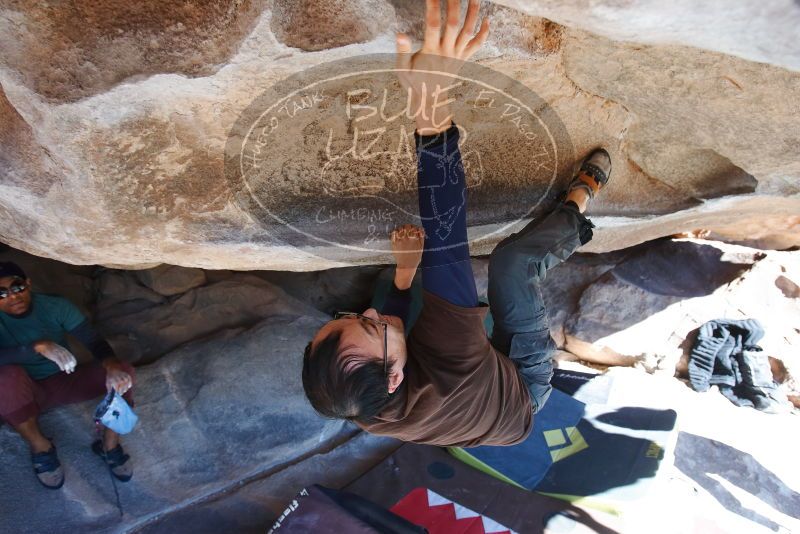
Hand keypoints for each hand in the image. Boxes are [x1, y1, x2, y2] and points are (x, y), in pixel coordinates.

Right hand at [33, 341, 76, 373]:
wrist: (44, 344)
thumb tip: (65, 358)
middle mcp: (63, 352)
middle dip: (71, 366)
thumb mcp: (59, 349)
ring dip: (67, 368)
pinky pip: (60, 362)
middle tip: (72, 371)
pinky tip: (62, 369)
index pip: (71, 356)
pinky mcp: (55, 356)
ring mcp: (59, 354)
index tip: (74, 366)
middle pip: (69, 360)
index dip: (73, 361)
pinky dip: (62, 366)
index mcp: (65, 350)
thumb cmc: (51, 347)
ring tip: (68, 372)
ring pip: (65, 362)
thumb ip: (62, 352)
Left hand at [103, 360, 132, 394]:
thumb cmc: (110, 377)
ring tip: (123, 390)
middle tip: (120, 393)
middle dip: (121, 392)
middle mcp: (121, 380)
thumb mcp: (108, 383)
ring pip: (127, 386)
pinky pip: (130, 382)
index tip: (117, 395)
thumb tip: (111, 395)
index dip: (118, 393)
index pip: (118, 390)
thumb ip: (109, 390)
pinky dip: (129, 385)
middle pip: (123, 389)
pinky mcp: (128, 376)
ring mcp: (125, 378)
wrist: (113, 369)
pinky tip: (128, 386)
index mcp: (115, 382)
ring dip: (125, 389)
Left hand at [391, 224, 424, 288]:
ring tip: (402, 231)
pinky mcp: (394, 243)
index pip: (415, 228)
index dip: (414, 227)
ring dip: (402, 228)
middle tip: (408, 229)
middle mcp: (408, 239)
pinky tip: (397, 233)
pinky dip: (395, 232)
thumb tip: (420, 230)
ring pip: (400, 229)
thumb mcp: (421, 247)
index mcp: (415, 239)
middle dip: (408, 227)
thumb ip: (421, 238)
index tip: (413, 229)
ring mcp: (400, 240)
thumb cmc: (414, 258)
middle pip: (407, 227)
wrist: (407, 265)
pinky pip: (394, 234)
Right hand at [395, 0, 489, 133]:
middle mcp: (447, 52)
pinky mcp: (464, 58)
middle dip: (455, 4)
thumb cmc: (414, 82)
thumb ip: (402, 52)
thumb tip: (400, 35)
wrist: (430, 100)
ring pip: (468, 31)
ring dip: (473, 13)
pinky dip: (484, 33)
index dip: (432, 7)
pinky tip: (487, 19)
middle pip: (453, 24)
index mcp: (431, 52)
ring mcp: (457, 55)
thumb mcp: (402, 69)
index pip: (432, 25)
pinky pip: (477, 45)